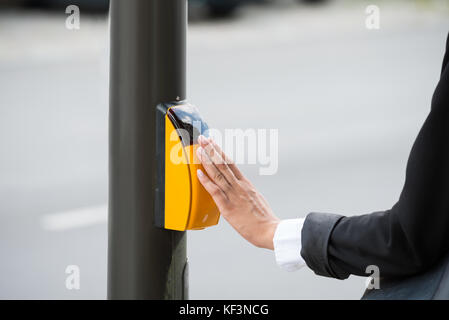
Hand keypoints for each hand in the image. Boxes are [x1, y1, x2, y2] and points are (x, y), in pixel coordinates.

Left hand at [196, 135, 279, 249]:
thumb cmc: (264, 219)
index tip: (213, 143)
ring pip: (218, 174)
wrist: (270, 231)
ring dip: (207, 161)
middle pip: (223, 164)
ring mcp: (233, 195)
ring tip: (199, 150)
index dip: (220, 152)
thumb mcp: (256, 199)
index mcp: (246, 184)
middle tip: (203, 139)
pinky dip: (206, 181)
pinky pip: (215, 191)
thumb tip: (240, 189)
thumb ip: (246, 192)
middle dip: (211, 150)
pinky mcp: (228, 207)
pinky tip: (199, 173)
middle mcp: (239, 186)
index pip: (230, 164)